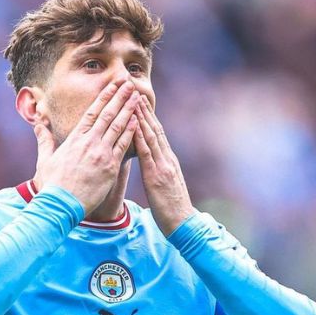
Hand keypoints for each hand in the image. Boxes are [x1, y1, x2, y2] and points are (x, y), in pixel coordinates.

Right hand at [33, 81, 139, 214]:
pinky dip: (131, 132)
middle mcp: (89, 143)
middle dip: (119, 97)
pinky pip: (123, 146)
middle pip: (107, 115)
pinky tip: (138, 121)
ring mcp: (101, 154)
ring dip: (128, 110)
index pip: (92, 113)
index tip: (113, 86)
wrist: (60, 204)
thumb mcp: (45, 159)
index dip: (104, 97)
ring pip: (118, 127)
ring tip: (137, 97)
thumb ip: (44, 139)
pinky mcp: (110, 167)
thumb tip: (38, 123)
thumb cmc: (52, 184)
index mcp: (74, 139)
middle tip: (129, 84)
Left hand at [134, 95, 194, 235]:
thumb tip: (153, 165)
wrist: (183, 224)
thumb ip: (160, 172)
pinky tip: (132, 126)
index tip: (139, 100)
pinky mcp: (157, 176)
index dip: (148, 116)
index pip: (158, 134)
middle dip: (144, 109)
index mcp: (168, 161)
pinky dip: (140, 137)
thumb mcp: (165, 186)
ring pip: (151, 136)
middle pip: (155, 129)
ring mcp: (163, 166)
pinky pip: (147, 153)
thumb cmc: (172, 210)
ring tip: (132, 100)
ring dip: (141, 117)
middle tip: (134, 90)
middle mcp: (167, 159)